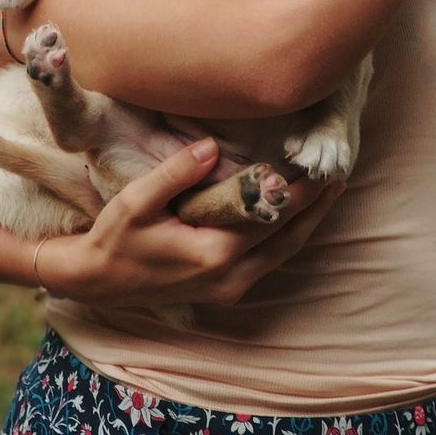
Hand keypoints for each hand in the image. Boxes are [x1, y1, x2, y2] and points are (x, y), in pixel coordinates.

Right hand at [38, 139, 341, 306]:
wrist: (96, 282)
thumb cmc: (114, 239)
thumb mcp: (137, 201)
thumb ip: (176, 173)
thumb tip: (213, 146)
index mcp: (213, 254)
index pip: (270, 217)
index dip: (299, 192)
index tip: (320, 165)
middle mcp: (229, 277)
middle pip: (288, 239)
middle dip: (316, 207)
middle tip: (339, 174)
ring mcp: (229, 287)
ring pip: (283, 253)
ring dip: (307, 223)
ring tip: (328, 191)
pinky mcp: (224, 288)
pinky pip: (269, 260)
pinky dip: (287, 235)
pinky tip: (295, 216)